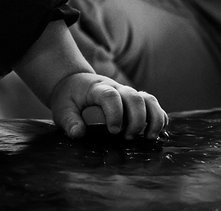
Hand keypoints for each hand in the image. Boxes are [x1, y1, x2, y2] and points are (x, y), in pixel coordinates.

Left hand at [48, 72, 166, 139]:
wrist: (74, 82)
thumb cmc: (68, 97)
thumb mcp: (61, 108)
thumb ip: (69, 121)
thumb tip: (78, 134)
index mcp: (97, 88)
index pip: (111, 95)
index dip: (115, 113)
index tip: (113, 131)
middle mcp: (116, 88)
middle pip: (135, 97)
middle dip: (136, 119)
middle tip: (127, 138)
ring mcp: (127, 94)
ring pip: (149, 100)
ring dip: (153, 118)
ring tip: (149, 137)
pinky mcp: (135, 101)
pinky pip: (153, 106)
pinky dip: (159, 118)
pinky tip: (154, 134)